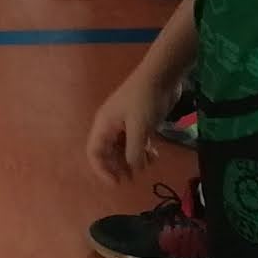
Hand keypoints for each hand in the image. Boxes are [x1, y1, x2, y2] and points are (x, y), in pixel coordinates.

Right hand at [86, 66, 178, 185]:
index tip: (116, 183)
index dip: (102, 170)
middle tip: (132, 179)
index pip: (95, 152)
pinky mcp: (140, 123)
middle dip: (119, 167)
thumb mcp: (139, 127)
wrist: (162, 75)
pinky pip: (137, 143)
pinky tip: (154, 155)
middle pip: (109, 153)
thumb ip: (134, 150)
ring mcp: (126, 124)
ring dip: (133, 160)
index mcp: (104, 125)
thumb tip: (133, 168)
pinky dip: (143, 151)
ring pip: (124, 149)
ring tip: (147, 164)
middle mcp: (112, 126)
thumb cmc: (145, 99)